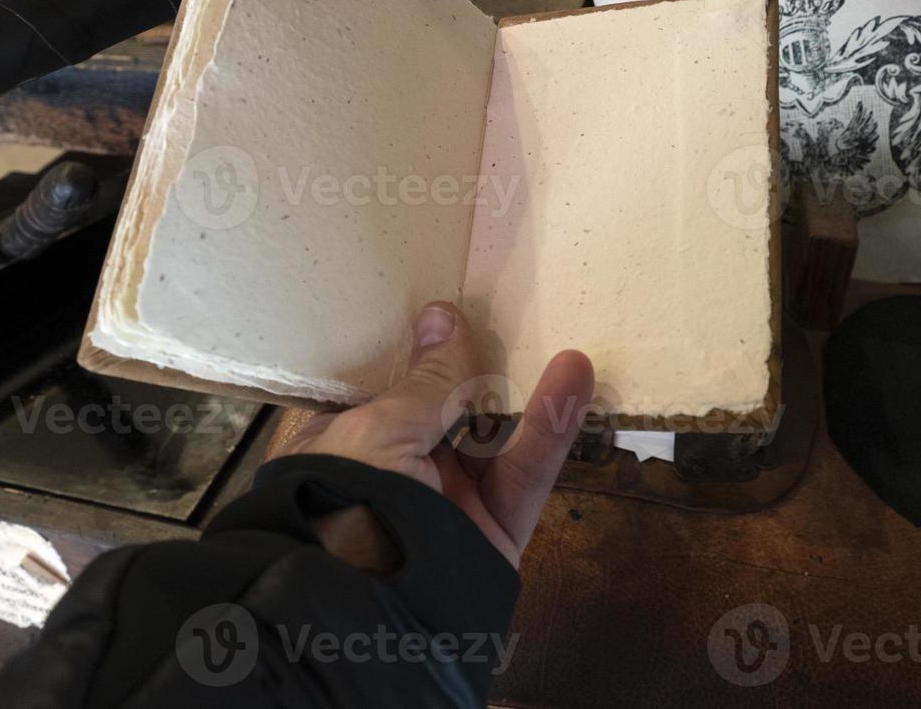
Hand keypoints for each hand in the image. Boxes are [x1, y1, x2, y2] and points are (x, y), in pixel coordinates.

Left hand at [266, 302, 594, 567]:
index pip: (388, 390)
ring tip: (564, 336)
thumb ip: (427, 380)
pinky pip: (525, 476)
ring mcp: (447, 506)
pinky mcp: (493, 535)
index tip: (452, 306)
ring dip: (530, 392)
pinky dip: (551, 430)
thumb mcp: (378, 429)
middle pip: (451, 412)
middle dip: (483, 368)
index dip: (420, 352)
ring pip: (497, 440)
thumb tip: (443, 314)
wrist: (360, 614)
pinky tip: (574, 379)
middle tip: (516, 311)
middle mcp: (396, 473)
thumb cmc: (346, 502)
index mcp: (346, 445)